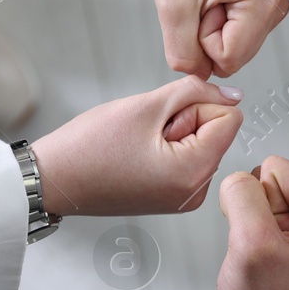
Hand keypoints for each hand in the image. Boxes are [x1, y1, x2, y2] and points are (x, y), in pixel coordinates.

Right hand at [33, 76, 243, 214]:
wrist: (55, 179)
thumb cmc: (90, 146)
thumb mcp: (146, 105)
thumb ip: (196, 91)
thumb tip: (233, 95)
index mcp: (194, 172)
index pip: (230, 117)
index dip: (196, 106)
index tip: (161, 120)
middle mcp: (195, 192)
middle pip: (217, 131)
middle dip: (185, 121)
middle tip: (144, 134)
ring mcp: (184, 198)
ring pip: (201, 143)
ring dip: (175, 133)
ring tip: (138, 144)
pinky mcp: (172, 197)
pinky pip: (187, 158)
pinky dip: (167, 148)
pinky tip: (138, 153)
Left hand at [147, 0, 287, 77]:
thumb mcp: (172, 10)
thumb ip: (184, 56)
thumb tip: (199, 78)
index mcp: (264, 4)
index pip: (227, 60)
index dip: (201, 40)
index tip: (198, 4)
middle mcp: (275, 9)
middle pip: (232, 60)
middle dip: (205, 38)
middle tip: (199, 2)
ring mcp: (269, 10)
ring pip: (230, 54)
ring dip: (206, 34)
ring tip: (203, 0)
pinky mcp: (258, 11)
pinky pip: (229, 43)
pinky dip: (210, 29)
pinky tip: (209, 2)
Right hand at [216, 156, 288, 289]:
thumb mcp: (251, 245)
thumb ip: (243, 195)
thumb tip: (239, 179)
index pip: (277, 169)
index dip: (259, 206)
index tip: (271, 245)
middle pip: (276, 179)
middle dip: (261, 215)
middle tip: (271, 256)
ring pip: (269, 195)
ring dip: (259, 226)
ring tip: (272, 261)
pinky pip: (271, 213)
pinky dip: (262, 235)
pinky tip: (272, 262)